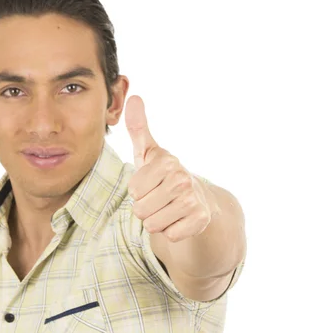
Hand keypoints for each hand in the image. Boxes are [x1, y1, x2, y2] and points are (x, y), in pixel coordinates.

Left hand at [125, 95, 213, 242]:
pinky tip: (179, 219)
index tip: (150, 184)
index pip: (133, 190)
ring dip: (157, 220)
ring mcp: (193, 200)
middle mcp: (182, 179)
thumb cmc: (164, 175)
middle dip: (146, 208)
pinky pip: (169, 235)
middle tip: (159, 198)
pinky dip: (171, 231)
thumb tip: (134, 97)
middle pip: (141, 209)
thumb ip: (138, 128)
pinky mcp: (200, 220)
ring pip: (153, 224)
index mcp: (167, 162)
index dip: (138, 191)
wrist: (199, 198)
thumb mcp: (149, 153)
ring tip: (168, 208)